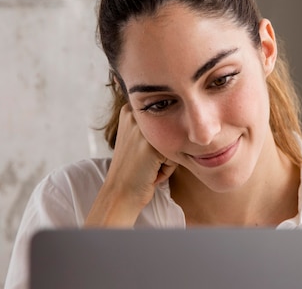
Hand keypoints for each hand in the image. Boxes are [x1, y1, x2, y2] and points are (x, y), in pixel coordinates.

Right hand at [85, 104, 176, 226]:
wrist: (120, 193)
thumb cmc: (133, 168)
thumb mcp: (135, 137)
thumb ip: (151, 124)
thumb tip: (181, 113)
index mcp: (130, 109)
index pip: (164, 117)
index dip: (157, 139)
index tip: (140, 151)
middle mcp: (135, 115)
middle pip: (170, 127)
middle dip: (162, 147)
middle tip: (144, 160)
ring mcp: (142, 130)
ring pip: (174, 141)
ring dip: (166, 158)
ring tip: (148, 166)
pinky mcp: (152, 147)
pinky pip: (175, 156)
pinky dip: (167, 169)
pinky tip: (151, 173)